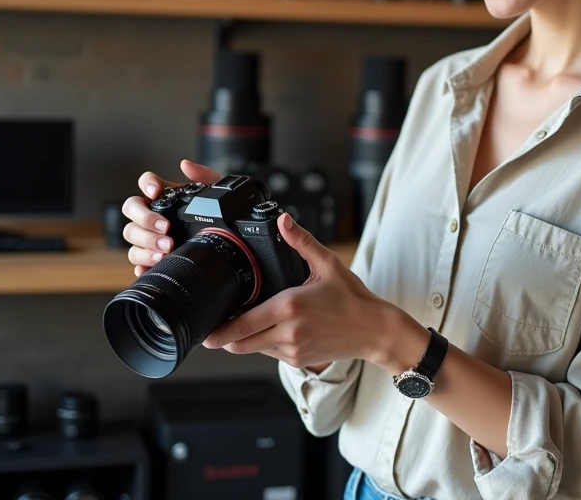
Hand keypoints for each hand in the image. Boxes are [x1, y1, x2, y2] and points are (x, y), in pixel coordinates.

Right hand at [122, 160, 221, 276]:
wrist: (232, 241)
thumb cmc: (220, 216)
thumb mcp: (217, 194)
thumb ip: (204, 176)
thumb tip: (186, 165)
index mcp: (167, 196)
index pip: (147, 183)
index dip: (147, 184)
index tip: (156, 192)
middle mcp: (153, 214)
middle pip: (131, 209)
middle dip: (145, 218)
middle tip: (165, 228)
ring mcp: (150, 235)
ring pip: (131, 234)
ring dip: (146, 241)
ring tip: (167, 249)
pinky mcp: (151, 256)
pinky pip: (137, 260)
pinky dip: (142, 263)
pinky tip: (153, 264)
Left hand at [201, 212, 409, 370]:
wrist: (375, 330)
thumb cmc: (353, 297)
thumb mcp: (328, 264)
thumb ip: (302, 242)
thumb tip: (284, 220)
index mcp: (289, 306)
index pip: (242, 325)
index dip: (219, 330)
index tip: (206, 329)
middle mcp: (288, 332)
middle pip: (239, 344)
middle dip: (223, 339)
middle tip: (211, 331)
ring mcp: (293, 350)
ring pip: (254, 350)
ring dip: (245, 340)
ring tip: (244, 325)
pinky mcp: (299, 360)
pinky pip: (271, 354)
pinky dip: (265, 344)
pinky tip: (272, 330)